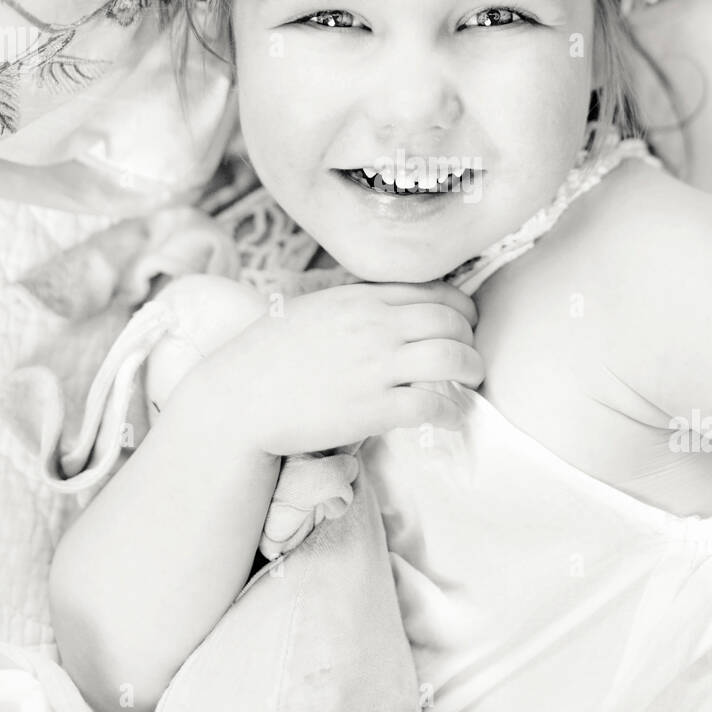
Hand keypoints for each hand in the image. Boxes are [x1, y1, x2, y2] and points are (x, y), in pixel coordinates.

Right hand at [188, 280, 482, 457]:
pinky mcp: (373, 407)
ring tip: (473, 381)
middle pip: (449, 322)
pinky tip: (452, 418)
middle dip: (470, 338)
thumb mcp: (312, 309)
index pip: (432, 293)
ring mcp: (376, 366)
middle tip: (470, 355)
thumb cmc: (266, 355)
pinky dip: (452, 411)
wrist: (239, 397)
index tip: (466, 322)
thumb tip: (379, 307)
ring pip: (451, 358)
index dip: (460, 308)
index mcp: (360, 298)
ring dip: (472, 369)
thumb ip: (351, 305)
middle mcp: (375, 326)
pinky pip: (432, 404)